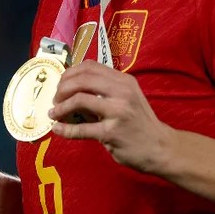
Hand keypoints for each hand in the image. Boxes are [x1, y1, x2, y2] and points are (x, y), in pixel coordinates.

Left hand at [49, 60, 171, 172]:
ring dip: (61, 107)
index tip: (61, 83)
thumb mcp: (126, 98)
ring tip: (54, 113)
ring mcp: (118, 111)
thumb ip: (104, 90)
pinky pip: (81, 129)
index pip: (90, 66)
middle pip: (82, 79)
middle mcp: (122, 91)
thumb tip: (71, 86)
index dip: (70, 73)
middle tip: (55, 99)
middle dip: (62, 88)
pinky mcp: (112, 132)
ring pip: (79, 99)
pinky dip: (65, 129)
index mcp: (124, 80)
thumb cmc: (138, 122)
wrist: (160, 147)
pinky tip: (57, 129)